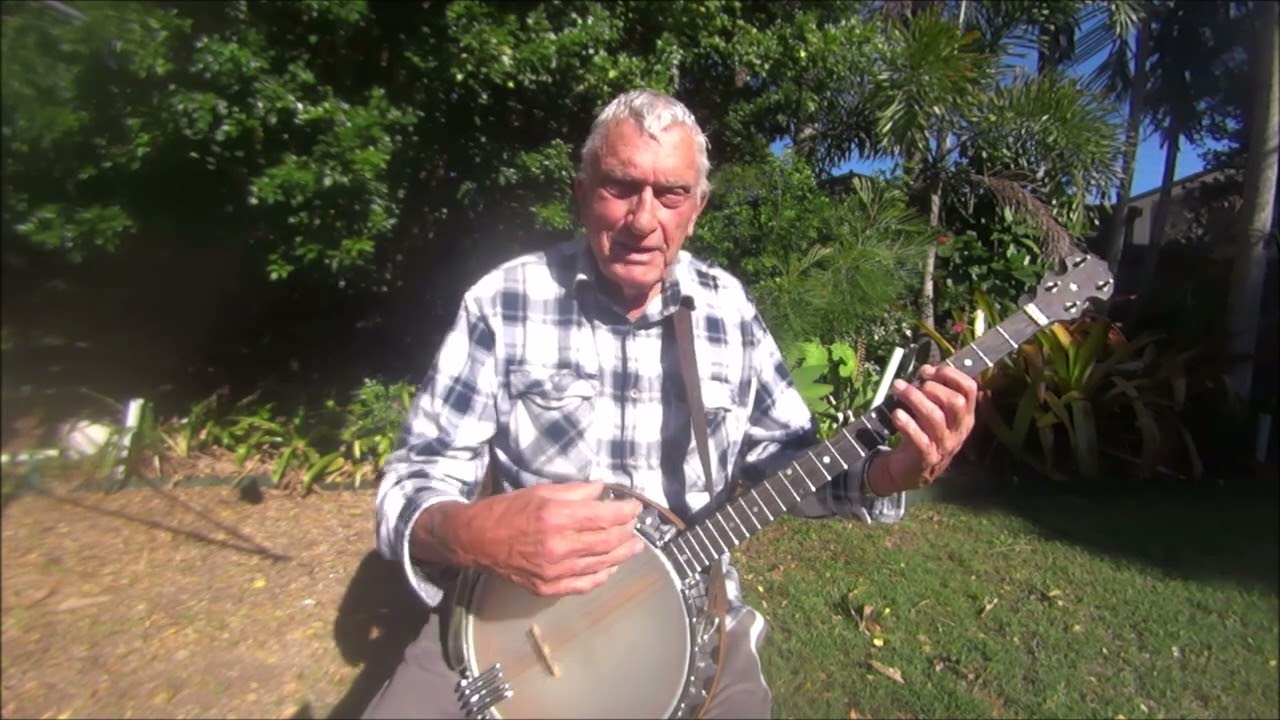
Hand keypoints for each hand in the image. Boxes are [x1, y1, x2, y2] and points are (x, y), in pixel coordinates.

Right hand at [420, 482, 643, 596]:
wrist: (475, 540)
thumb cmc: (505, 511)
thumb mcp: (540, 491)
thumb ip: (575, 491)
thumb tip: (602, 490)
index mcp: (556, 518)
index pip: (605, 516)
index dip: (626, 511)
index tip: (635, 505)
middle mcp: (558, 547)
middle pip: (608, 542)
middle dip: (628, 531)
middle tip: (635, 524)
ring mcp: (554, 571)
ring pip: (601, 564)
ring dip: (622, 554)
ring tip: (633, 546)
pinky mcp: (547, 587)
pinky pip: (584, 584)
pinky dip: (602, 575)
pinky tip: (611, 567)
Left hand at [873, 364, 978, 492]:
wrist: (911, 470)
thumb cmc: (923, 434)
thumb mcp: (935, 413)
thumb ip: (935, 393)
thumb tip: (926, 370)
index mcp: (965, 415)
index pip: (970, 389)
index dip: (949, 374)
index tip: (927, 371)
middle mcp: (959, 430)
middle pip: (955, 402)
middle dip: (932, 387)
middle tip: (914, 383)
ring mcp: (944, 445)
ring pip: (935, 416)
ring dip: (914, 398)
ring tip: (898, 389)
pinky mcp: (927, 456)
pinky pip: (919, 438)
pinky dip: (906, 423)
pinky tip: (896, 414)